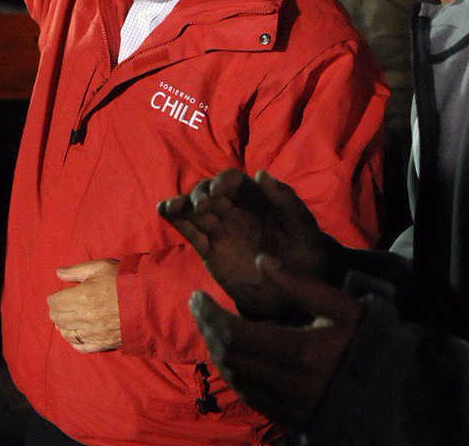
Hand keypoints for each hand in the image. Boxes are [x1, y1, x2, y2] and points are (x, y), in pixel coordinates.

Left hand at [46, 259, 120, 352]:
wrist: (148, 299)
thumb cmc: (123, 279)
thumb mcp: (99, 267)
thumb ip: (76, 271)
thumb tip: (58, 273)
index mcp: (82, 296)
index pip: (55, 302)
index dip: (54, 298)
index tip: (58, 296)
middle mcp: (85, 317)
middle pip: (58, 319)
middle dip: (56, 311)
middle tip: (61, 306)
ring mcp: (94, 332)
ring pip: (67, 334)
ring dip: (63, 326)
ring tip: (67, 320)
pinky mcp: (103, 343)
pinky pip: (81, 347)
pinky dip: (74, 341)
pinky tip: (75, 334)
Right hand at [158, 170, 327, 319]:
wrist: (297, 294)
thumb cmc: (305, 254)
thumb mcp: (303, 227)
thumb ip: (286, 200)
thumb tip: (262, 174)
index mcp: (256, 199)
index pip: (234, 182)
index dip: (224, 181)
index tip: (220, 189)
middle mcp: (234, 210)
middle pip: (209, 193)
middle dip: (202, 195)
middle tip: (202, 206)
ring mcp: (220, 230)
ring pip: (195, 211)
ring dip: (183, 204)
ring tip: (173, 207)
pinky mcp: (210, 250)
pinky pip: (191, 232)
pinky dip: (176, 220)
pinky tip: (164, 210)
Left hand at [189, 255, 361, 426]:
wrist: (397, 391)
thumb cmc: (367, 340)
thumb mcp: (340, 306)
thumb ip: (300, 284)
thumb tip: (263, 259)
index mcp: (303, 352)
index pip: (236, 335)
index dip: (210, 315)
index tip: (197, 296)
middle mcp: (291, 385)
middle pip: (230, 358)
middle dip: (207, 330)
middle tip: (198, 308)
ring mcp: (291, 406)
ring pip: (236, 379)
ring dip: (217, 352)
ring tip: (211, 327)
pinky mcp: (292, 418)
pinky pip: (251, 397)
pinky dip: (235, 374)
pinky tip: (232, 354)